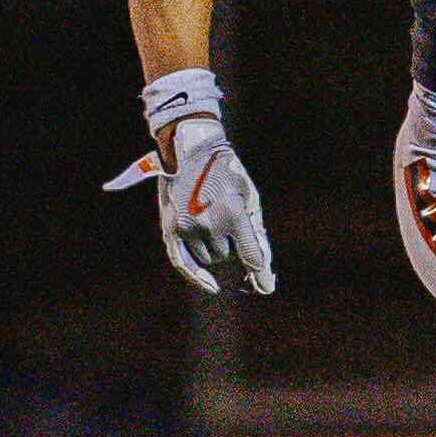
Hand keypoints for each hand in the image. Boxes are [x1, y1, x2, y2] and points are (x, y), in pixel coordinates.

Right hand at [144, 119, 275, 296]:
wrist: (191, 150)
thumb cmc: (227, 174)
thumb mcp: (249, 197)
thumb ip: (255, 232)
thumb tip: (261, 267)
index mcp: (233, 213)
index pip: (250, 255)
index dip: (260, 273)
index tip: (266, 286)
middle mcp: (209, 223)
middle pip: (227, 256)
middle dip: (230, 244)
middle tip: (226, 219)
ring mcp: (187, 227)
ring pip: (208, 258)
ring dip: (213, 249)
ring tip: (211, 220)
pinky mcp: (170, 228)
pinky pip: (183, 263)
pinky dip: (197, 277)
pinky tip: (211, 286)